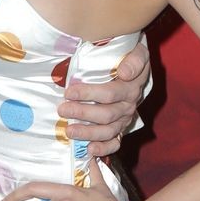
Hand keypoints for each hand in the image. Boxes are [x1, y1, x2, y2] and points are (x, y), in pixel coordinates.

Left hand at [57, 38, 148, 156]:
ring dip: (88, 133)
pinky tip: (90, 150)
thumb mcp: (137, 51)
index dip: (89, 94)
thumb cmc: (129, 56)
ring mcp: (124, 118)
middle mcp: (129, 105)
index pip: (110, 93)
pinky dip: (104, 149)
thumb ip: (135, 60)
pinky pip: (115, 143)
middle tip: (62, 110)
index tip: (69, 92)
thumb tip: (125, 73)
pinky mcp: (121, 128)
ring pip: (108, 131)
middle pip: (106, 114)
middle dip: (82, 113)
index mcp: (131, 87)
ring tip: (69, 131)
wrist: (134, 64)